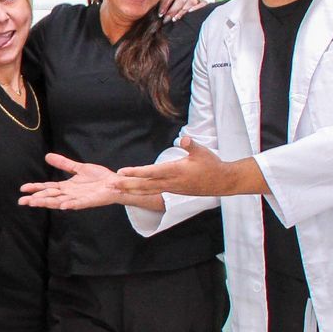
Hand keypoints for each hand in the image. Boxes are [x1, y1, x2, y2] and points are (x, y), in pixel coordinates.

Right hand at [18, 153, 128, 210]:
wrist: (116, 183)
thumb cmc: (99, 178)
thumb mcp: (78, 168)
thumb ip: (63, 163)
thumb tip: (47, 156)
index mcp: (67, 187)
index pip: (47, 188)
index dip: (35, 188)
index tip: (22, 189)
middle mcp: (70, 194)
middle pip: (50, 197)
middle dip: (36, 199)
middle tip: (22, 201)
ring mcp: (79, 199)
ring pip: (59, 202)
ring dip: (47, 203)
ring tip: (35, 203)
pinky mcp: (89, 201)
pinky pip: (78, 204)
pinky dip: (70, 205)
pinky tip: (62, 206)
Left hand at [114, 136, 266, 198]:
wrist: (221, 182)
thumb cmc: (211, 164)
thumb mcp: (202, 152)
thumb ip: (191, 145)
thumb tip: (183, 138)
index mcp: (176, 171)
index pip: (151, 172)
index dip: (135, 172)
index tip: (121, 172)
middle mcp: (171, 182)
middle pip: (144, 185)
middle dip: (127, 185)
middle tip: (111, 185)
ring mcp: (171, 188)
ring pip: (147, 191)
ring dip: (131, 190)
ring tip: (116, 190)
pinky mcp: (172, 191)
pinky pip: (152, 193)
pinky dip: (140, 192)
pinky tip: (131, 192)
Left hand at [155, 0, 205, 20]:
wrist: (191, 17)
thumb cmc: (177, 12)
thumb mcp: (169, 8)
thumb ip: (164, 8)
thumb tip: (157, 15)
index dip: (164, 4)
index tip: (160, 14)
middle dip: (172, 9)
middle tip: (166, 19)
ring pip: (191, 0)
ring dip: (182, 10)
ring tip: (175, 18)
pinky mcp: (204, 3)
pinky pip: (201, 4)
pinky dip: (195, 8)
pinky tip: (189, 13)